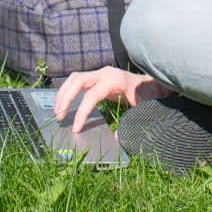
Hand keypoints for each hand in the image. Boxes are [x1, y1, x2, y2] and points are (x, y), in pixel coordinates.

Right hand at [53, 66, 168, 133]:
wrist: (153, 84)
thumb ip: (130, 123)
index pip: (91, 95)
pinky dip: (69, 91)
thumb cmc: (148, 96)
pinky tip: (65, 104)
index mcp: (114, 80)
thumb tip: (117, 139)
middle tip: (59, 117)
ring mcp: (100, 73)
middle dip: (65, 98)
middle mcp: (105, 73)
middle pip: (77, 81)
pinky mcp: (98, 77)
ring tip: (58, 112)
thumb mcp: (141, 109)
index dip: (81, 112)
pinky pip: (78, 81)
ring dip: (63, 93)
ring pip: (74, 78)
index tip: (75, 129)